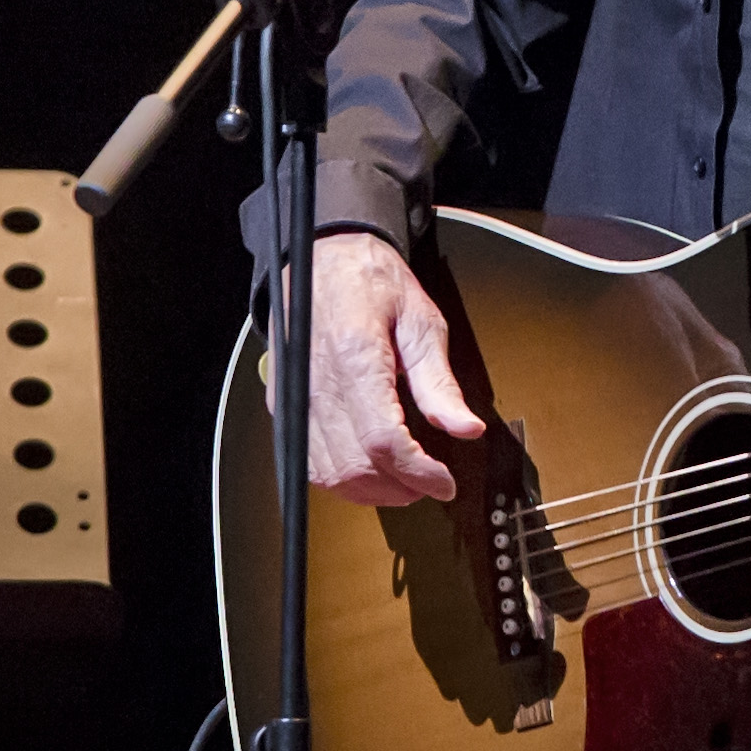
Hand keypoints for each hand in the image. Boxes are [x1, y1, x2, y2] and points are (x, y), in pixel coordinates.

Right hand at [265, 231, 484, 505]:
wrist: (323, 258)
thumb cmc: (371, 282)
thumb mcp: (421, 321)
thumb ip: (440, 382)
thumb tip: (466, 428)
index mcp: (356, 355)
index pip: (382, 440)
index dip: (417, 472)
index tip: (444, 482)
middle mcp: (317, 381)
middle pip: (354, 465)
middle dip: (398, 487)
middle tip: (430, 483)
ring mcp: (296, 397)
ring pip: (327, 473)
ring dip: (370, 491)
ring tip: (405, 482)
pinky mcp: (284, 405)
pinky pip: (308, 461)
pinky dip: (340, 479)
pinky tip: (369, 472)